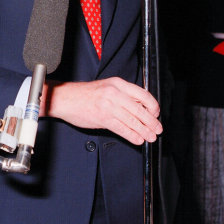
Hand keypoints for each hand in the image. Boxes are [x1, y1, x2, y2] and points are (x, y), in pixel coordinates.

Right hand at [45, 78, 161, 144]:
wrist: (66, 98)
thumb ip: (122, 95)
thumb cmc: (85, 94)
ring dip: (144, 131)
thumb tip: (139, 108)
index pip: (143, 94)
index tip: (156, 114)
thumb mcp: (106, 87)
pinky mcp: (103, 118)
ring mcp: (109, 106)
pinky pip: (122, 128)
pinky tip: (137, 139)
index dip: (153, 106)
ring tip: (150, 137)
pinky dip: (132, 135)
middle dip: (151, 122)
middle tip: (157, 129)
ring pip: (132, 120)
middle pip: (140, 109)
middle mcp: (115, 93)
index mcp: (118, 84)